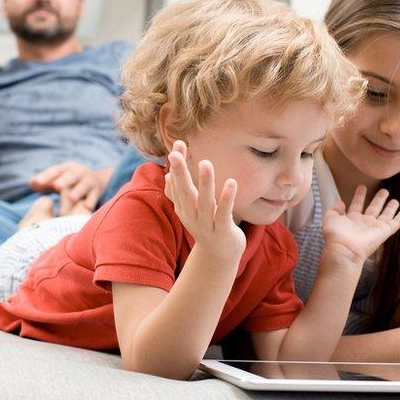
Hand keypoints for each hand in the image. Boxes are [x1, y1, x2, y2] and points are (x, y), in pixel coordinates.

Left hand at [29, 161, 112, 214]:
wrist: (97, 180)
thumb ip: (44, 182)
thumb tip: (31, 183)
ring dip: (78, 191)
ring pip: (84, 185)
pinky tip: (86, 207)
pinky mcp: (97, 191)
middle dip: (64, 180)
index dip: (45, 176)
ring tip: (71, 198)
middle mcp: (78, 172)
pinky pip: (94, 196)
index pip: (55, 170)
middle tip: (56, 186)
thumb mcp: (57, 179)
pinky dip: (91, 201)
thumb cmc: (70, 182)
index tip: (36, 182)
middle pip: (71, 175)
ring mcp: (89, 181)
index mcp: (66, 168)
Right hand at [163, 140, 243, 262]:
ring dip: (204, 183)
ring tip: (205, 163)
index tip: (179, 143)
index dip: (177, 165)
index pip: (176, 183)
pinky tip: (231, 182)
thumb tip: (168, 176)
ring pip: (204, 202)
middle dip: (180, 172)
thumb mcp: (191, 209)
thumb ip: (180, 193)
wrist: (220, 256)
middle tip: (174, 153)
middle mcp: (191, 215)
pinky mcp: (223, 230)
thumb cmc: (206, 226)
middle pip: (184, 192)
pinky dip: (227, 198)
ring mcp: (206, 224)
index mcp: (183, 207)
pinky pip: (223, 213)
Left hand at [321, 185, 399, 265]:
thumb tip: (341, 202)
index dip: (359, 196)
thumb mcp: (330, 218)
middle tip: (384, 190)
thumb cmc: (336, 235)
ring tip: (394, 199)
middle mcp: (364, 223)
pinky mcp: (384, 231)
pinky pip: (396, 223)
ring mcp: (375, 227)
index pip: (357, 205)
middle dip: (378, 200)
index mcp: (352, 219)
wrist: (345, 249)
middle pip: (373, 209)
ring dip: (390, 207)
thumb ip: (334, 209)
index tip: (362, 187)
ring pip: (385, 215)